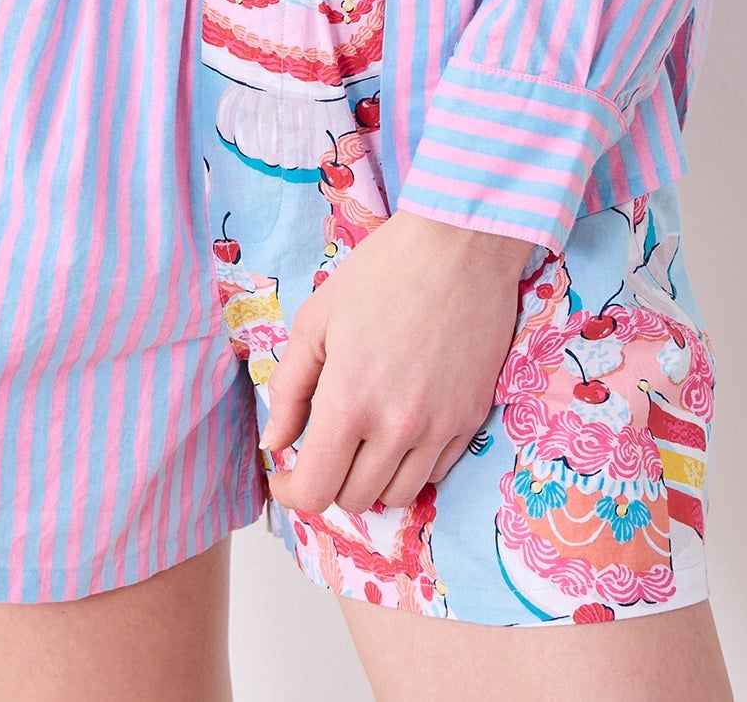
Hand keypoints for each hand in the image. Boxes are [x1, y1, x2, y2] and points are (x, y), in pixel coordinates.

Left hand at [259, 210, 534, 515]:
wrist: (459, 247)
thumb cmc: (380, 273)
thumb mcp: (316, 321)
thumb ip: (288, 389)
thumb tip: (275, 443)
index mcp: (347, 402)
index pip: (315, 491)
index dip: (293, 492)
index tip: (286, 474)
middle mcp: (395, 427)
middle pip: (354, 499)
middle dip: (329, 482)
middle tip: (323, 449)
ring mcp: (439, 428)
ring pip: (397, 496)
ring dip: (371, 480)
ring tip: (361, 443)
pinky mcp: (471, 420)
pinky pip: (435, 473)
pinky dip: (409, 466)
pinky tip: (398, 431)